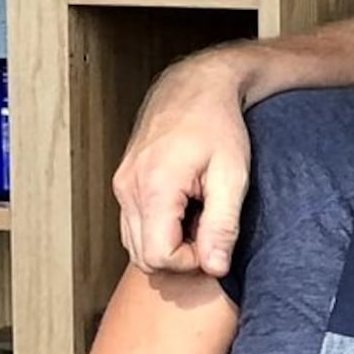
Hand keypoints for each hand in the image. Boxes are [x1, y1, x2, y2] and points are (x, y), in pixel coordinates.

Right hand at [113, 46, 254, 278]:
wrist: (196, 85)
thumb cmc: (218, 124)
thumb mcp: (231, 176)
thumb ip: (222, 225)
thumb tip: (215, 268)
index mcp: (153, 187)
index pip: (159, 257)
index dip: (191, 262)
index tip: (214, 241)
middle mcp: (128, 188)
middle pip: (143, 257)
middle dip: (179, 258)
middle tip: (208, 232)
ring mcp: (122, 184)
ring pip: (135, 244)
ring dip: (167, 245)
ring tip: (198, 218)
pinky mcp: (124, 182)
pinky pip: (133, 224)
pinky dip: (157, 230)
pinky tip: (184, 210)